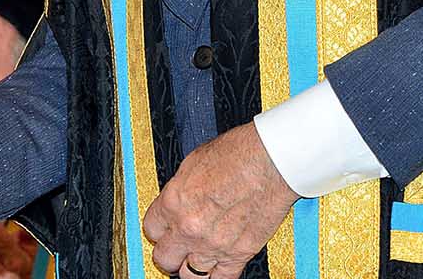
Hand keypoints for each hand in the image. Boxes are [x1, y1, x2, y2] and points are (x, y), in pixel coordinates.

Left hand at [143, 122, 295, 278]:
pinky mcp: (239, 254)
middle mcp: (189, 228)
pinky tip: (218, 266)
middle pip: (164, 258)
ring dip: (190, 266)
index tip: (165, 228)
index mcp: (173, 203)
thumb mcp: (193, 163)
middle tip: (177, 245)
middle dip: (170, 252)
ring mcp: (213, 245)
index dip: (159, 229)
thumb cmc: (237, 155)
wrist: (270, 162)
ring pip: (189, 275)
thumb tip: (178, 200)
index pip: (151, 229)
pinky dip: (218, 275)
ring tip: (197, 257)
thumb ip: (180, 190)